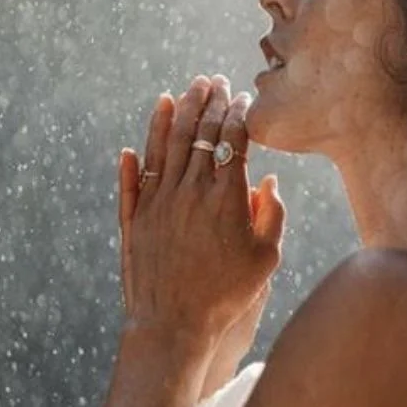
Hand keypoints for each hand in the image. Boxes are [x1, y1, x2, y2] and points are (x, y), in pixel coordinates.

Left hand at [118, 74, 284, 344]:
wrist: (174, 325)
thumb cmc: (227, 296)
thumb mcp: (267, 259)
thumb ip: (273, 214)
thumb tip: (267, 181)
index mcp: (226, 197)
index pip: (233, 140)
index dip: (239, 115)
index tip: (243, 99)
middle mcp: (189, 191)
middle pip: (199, 133)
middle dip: (209, 102)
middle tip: (214, 81)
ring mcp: (157, 202)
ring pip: (164, 146)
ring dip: (175, 115)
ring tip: (183, 92)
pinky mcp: (133, 219)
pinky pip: (133, 178)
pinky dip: (135, 156)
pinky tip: (136, 140)